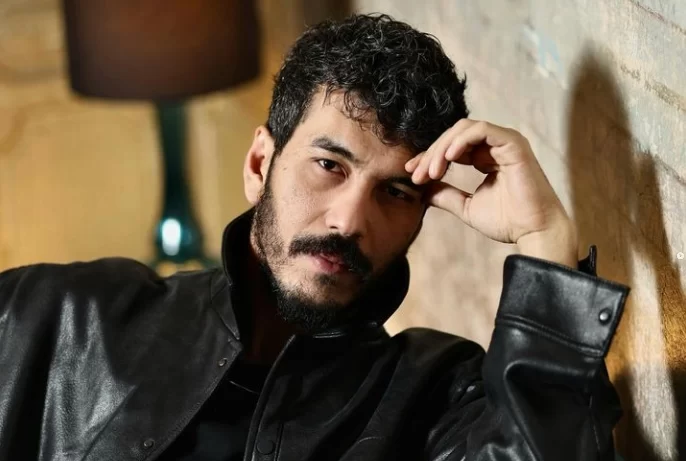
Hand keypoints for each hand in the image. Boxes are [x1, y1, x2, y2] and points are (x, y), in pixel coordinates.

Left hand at [405, 119, 577, 266]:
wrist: (533, 231)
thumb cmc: (507, 221)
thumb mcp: (466, 206)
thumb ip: (445, 194)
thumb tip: (423, 190)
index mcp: (486, 158)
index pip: (451, 148)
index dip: (429, 158)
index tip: (412, 173)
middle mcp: (495, 146)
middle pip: (453, 136)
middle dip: (431, 154)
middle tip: (417, 175)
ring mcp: (505, 141)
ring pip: (463, 129)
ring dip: (442, 148)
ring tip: (431, 171)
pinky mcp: (513, 142)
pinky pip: (481, 130)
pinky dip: (461, 140)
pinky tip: (448, 158)